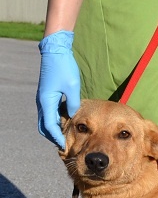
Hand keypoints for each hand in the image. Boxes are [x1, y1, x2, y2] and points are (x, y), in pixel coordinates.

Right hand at [36, 30, 80, 148]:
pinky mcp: (47, 94)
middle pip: (44, 125)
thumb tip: (74, 117)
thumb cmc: (64, 68)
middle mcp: (42, 101)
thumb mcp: (72, 87)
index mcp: (46, 101)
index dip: (56, 137)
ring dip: (53, 129)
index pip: (49, 126)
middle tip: (64, 145)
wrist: (56, 51)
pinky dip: (54, 121)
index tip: (64, 146)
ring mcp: (44, 98)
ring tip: (65, 137)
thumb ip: (73, 104)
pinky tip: (65, 123)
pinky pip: (49, 112)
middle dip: (52, 136)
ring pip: (45, 119)